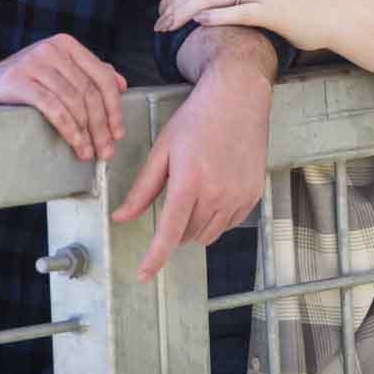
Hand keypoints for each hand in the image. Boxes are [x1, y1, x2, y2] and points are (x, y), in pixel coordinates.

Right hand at [0, 34, 125, 161]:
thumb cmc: (19, 86)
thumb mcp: (55, 74)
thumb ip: (86, 75)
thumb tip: (121, 84)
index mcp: (65, 45)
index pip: (101, 76)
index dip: (114, 107)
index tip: (118, 131)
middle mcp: (51, 49)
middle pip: (89, 91)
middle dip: (102, 125)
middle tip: (106, 150)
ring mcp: (33, 62)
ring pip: (73, 101)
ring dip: (86, 132)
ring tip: (89, 152)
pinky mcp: (18, 80)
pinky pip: (53, 107)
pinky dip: (69, 129)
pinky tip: (75, 143)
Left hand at [111, 56, 271, 279]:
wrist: (238, 98)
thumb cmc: (197, 119)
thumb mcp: (163, 149)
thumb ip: (142, 188)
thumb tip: (120, 216)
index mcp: (188, 182)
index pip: (168, 233)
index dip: (154, 258)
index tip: (144, 275)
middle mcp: (216, 194)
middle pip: (187, 235)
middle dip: (175, 227)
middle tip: (177, 193)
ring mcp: (238, 196)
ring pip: (208, 234)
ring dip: (194, 225)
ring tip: (195, 191)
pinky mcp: (253, 195)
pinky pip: (228, 224)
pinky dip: (216, 218)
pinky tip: (214, 190)